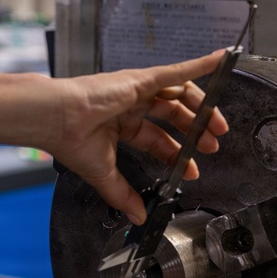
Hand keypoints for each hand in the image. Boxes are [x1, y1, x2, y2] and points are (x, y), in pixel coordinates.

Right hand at [49, 51, 229, 223]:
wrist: (56, 119)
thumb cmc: (69, 139)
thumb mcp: (103, 173)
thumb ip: (123, 194)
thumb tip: (137, 216)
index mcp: (120, 124)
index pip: (158, 139)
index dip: (177, 154)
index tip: (190, 170)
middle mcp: (130, 104)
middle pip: (173, 114)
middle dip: (195, 131)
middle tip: (212, 146)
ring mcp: (137, 89)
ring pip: (179, 93)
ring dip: (203, 107)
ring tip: (218, 126)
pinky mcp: (141, 78)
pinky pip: (176, 71)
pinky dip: (200, 65)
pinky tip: (220, 60)